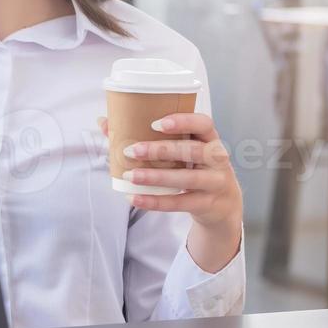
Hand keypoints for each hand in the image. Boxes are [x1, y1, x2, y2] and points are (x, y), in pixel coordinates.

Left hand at [97, 112, 242, 271]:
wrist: (222, 205)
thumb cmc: (194, 169)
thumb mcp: (181, 153)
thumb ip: (149, 137)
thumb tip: (105, 122)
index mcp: (210, 140)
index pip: (204, 124)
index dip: (183, 121)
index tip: (156, 123)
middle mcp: (217, 159)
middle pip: (193, 151)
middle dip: (161, 150)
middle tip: (132, 150)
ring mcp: (215, 182)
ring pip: (187, 178)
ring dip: (156, 176)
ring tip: (129, 176)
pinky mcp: (207, 204)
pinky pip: (180, 203)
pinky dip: (156, 201)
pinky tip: (134, 198)